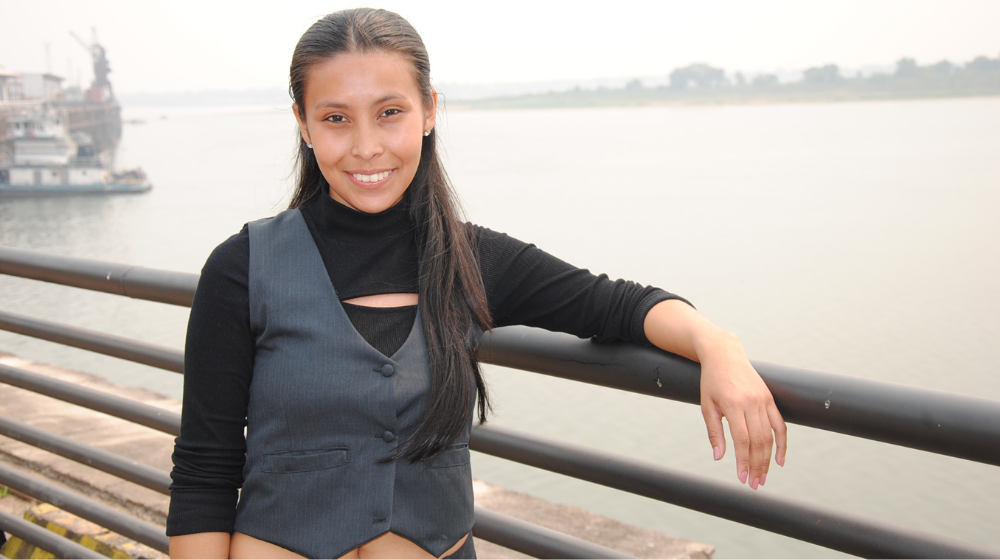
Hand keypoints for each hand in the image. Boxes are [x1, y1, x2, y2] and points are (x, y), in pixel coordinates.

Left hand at [698, 333, 785, 488]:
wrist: (725, 354)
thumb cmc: (711, 381)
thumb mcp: (706, 405)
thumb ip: (714, 432)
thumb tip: (719, 457)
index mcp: (733, 404)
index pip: (742, 440)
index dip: (743, 461)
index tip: (741, 478)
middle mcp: (752, 402)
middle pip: (759, 441)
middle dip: (757, 465)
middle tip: (753, 484)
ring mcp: (763, 400)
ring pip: (770, 436)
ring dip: (767, 459)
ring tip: (762, 477)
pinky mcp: (770, 399)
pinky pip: (780, 424)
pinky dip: (782, 443)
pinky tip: (779, 461)